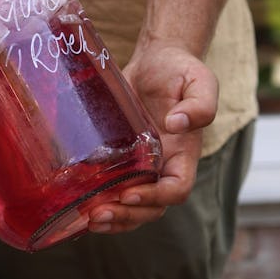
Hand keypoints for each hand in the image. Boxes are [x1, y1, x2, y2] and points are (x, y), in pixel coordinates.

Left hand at [85, 43, 218, 233]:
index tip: (128, 191)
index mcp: (185, 154)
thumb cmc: (180, 70)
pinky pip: (114, 192)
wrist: (157, 60)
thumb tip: (176, 124)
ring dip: (114, 218)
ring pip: (133, 207)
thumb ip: (199, 104)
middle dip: (127, 215)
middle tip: (98, 213)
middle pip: (152, 207)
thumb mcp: (199, 81)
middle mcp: (165, 167)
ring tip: (89, 217)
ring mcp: (143, 167)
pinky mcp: (122, 160)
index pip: (176, 189)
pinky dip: (101, 204)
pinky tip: (80, 208)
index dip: (154, 197)